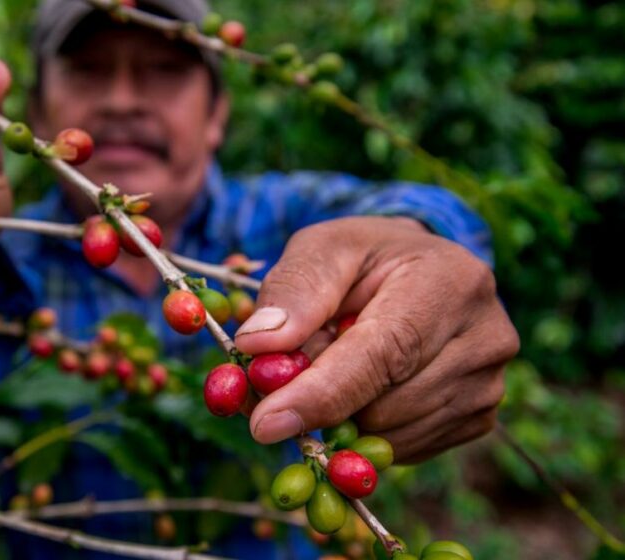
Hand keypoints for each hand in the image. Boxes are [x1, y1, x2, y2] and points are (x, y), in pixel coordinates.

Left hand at [234, 216, 519, 462]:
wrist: (421, 270)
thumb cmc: (366, 259)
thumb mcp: (323, 249)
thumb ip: (292, 290)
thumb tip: (257, 345)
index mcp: (451, 281)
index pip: (383, 354)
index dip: (321, 393)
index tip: (265, 422)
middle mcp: (486, 337)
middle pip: (383, 405)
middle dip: (321, 400)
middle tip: (288, 371)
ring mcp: (490, 383)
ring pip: (390, 436)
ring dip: (343, 414)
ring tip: (338, 363)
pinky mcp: (479, 418)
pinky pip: (405, 449)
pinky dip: (367, 429)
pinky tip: (366, 387)